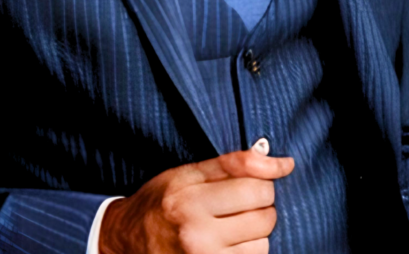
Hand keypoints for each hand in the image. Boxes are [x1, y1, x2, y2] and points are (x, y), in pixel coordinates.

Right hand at [98, 145, 294, 252]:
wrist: (126, 240)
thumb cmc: (161, 201)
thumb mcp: (188, 172)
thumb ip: (234, 163)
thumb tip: (282, 163)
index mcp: (189, 199)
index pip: (256, 188)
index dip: (263, 181)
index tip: (255, 180)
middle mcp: (196, 234)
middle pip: (264, 217)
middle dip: (260, 206)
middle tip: (240, 203)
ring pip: (262, 245)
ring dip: (256, 233)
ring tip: (233, 225)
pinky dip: (248, 252)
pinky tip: (230, 244)